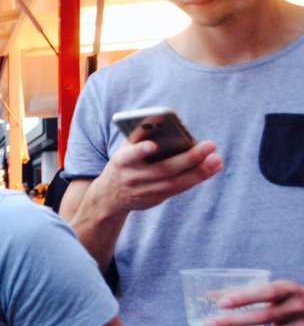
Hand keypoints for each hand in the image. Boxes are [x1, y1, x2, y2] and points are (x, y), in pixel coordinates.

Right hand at [93, 138, 221, 215]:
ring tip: (217, 159)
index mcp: (122, 161)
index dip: (140, 151)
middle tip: (211, 145)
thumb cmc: (122, 164)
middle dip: (189, 158)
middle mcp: (133, 178)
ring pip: (175, 183)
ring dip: (199, 172)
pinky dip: (197, 178)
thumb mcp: (123, 151)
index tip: (152, 146)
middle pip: (163, 169)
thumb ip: (140, 139)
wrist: (109, 196)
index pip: (130, 156)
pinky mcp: (155, 199)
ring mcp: (145, 191)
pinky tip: (212, 168)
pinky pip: (179, 189)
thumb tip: (168, 126)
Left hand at [202, 280, 303, 325]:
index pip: (267, 292)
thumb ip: (246, 292)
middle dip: (235, 322)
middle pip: (264, 316)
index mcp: (289, 290)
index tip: (221, 303)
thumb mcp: (277, 290)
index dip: (245, 297)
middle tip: (207, 325)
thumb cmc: (291, 299)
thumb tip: (207, 295)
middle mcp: (297, 309)